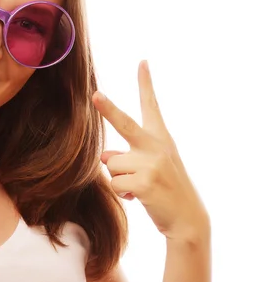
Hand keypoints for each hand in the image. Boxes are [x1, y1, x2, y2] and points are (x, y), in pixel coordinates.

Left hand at [92, 60, 208, 241]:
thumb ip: (127, 155)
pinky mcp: (146, 182)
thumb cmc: (165, 189)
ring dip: (119, 178)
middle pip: (125, 124)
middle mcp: (156, 146)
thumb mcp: (150, 167)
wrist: (187, 219)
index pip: (151, 106)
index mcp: (160, 138)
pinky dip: (122, 193)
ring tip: (140, 186)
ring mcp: (152, 164)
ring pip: (111, 163)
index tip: (142, 62)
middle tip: (95, 94)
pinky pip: (114, 183)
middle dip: (108, 109)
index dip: (145, 84)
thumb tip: (105, 156)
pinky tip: (139, 196)